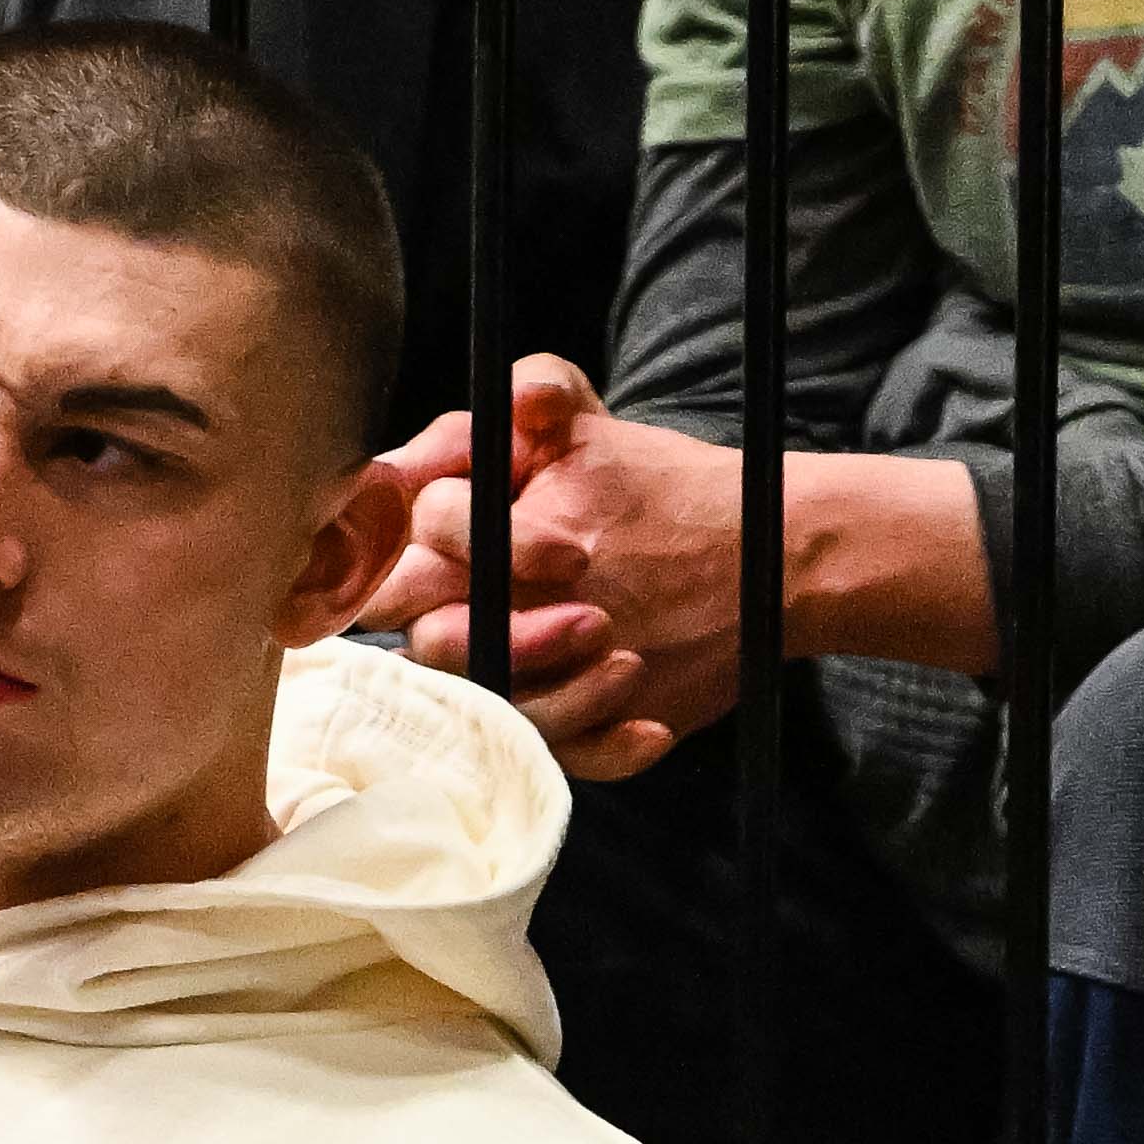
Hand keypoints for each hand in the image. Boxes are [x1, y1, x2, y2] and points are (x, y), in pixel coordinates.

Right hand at [367, 368, 759, 780]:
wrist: (740, 553)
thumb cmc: (649, 484)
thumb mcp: (592, 422)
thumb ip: (545, 388)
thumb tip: (527, 402)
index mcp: (451, 536)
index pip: (402, 550)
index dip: (471, 549)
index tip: (565, 552)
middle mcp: (463, 607)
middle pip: (433, 642)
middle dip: (506, 633)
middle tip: (592, 616)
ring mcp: (510, 669)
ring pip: (496, 706)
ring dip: (560, 690)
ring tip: (627, 655)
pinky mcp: (559, 722)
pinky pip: (562, 755)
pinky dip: (609, 747)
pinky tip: (652, 725)